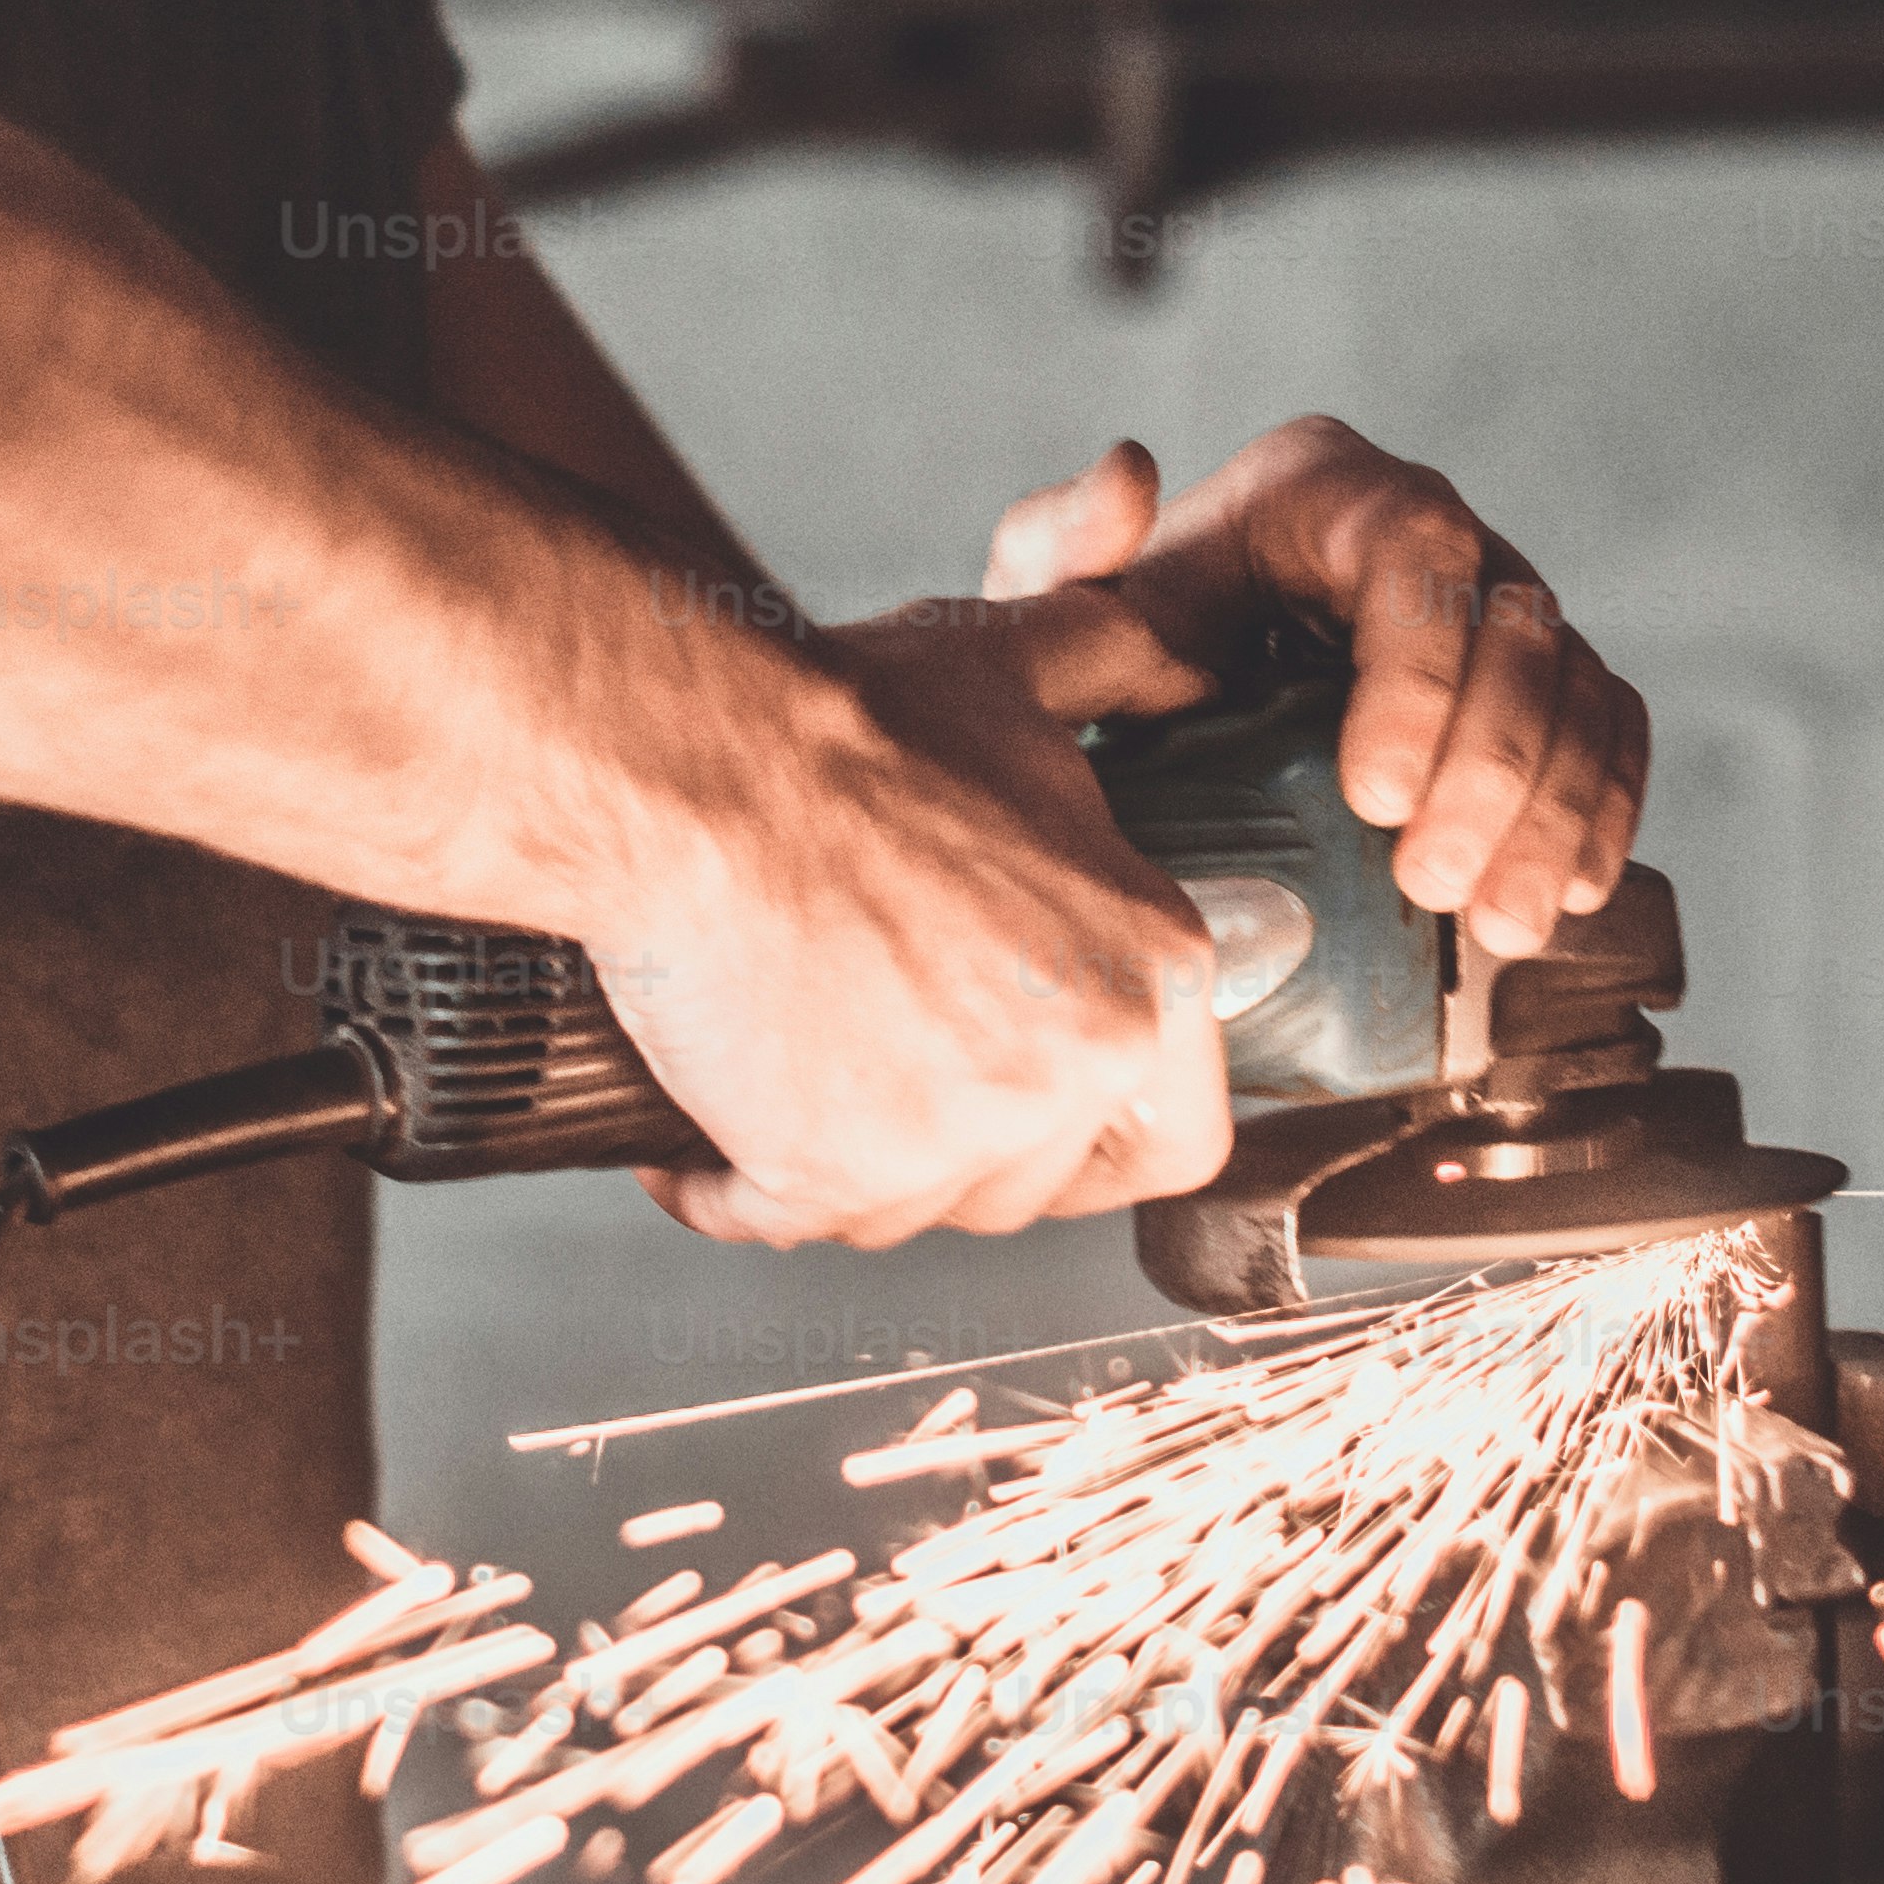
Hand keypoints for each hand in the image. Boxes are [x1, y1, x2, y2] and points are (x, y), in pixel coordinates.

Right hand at [591, 597, 1227, 1254]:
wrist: (699, 769)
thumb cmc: (843, 726)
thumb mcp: (1015, 671)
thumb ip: (1120, 670)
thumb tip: (1183, 662)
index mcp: (1149, 974)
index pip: (1178, 1138)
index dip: (1097, 1138)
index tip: (1035, 1126)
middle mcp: (1073, 1068)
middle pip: (1033, 1188)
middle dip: (959, 1151)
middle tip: (886, 1081)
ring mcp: (954, 1137)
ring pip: (911, 1214)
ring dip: (852, 1171)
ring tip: (793, 1085)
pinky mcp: (831, 1177)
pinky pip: (781, 1221)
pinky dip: (732, 1190)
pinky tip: (702, 1139)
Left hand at [972, 418, 1647, 961]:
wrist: (1160, 725)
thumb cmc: (1117, 664)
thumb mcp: (1065, 613)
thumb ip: (1066, 546)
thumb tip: (1128, 474)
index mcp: (1325, 493)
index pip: (1413, 549)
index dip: (1416, 671)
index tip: (1372, 794)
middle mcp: (1435, 538)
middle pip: (1513, 633)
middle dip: (1491, 772)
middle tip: (1433, 887)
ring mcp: (1500, 611)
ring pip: (1575, 690)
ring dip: (1551, 815)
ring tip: (1500, 924)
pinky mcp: (1543, 686)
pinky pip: (1610, 732)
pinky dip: (1600, 814)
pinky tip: (1566, 895)